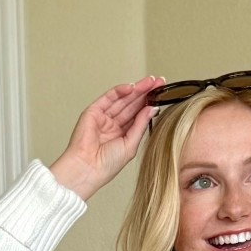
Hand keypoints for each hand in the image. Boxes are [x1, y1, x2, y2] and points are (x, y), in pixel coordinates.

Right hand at [49, 77, 162, 202]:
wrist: (87, 169)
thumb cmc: (106, 165)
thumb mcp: (131, 144)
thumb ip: (141, 124)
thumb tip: (153, 109)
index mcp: (123, 134)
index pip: (139, 114)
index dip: (150, 103)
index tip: (162, 94)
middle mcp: (113, 124)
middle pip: (132, 104)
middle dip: (145, 93)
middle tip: (159, 82)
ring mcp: (103, 117)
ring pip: (122, 99)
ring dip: (136, 89)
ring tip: (150, 82)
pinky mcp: (93, 111)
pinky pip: (108, 98)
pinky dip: (119, 91)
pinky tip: (132, 87)